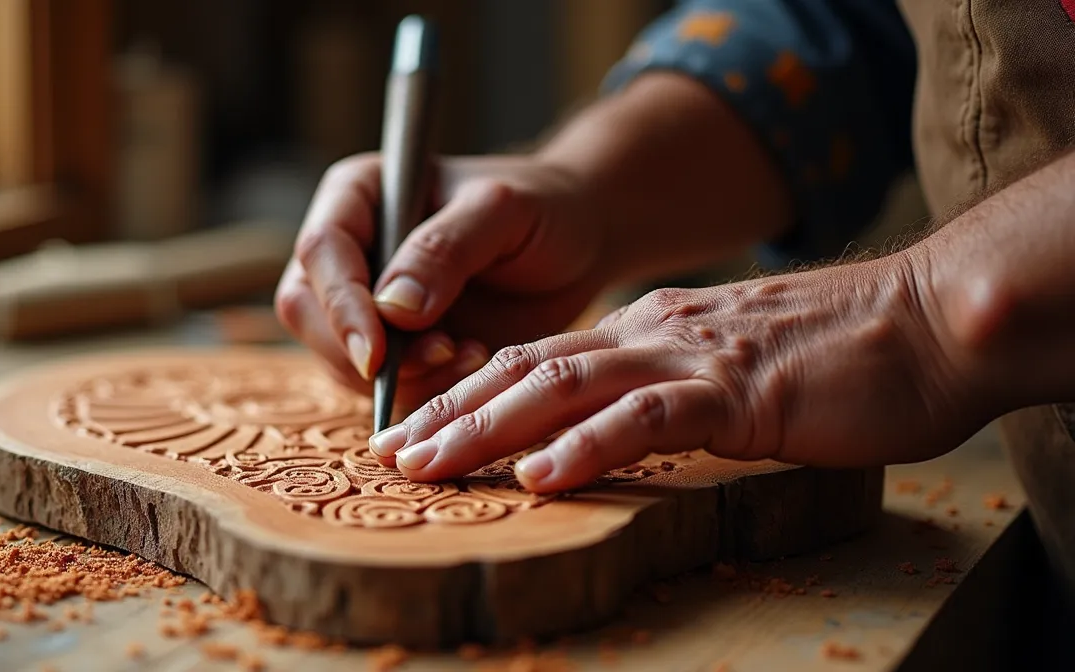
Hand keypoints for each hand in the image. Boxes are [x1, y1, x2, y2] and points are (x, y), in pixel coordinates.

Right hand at [275, 153, 611, 413]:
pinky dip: (423, 391)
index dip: (340, 305)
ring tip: (471, 354)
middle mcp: (350, 251)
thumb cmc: (542, 208)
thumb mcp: (501, 211)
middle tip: (440, 356)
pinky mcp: (395, 349)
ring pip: (340, 359)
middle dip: (364, 351)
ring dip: (399, 376)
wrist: (579, 243)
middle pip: (309, 311)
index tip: (376, 353)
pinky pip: (384, 387)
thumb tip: (390, 308)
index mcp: (359, 196)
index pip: (321, 250)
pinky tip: (475, 364)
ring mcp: (366, 305)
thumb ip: (444, 249)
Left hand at [367, 251, 989, 491]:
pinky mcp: (741, 389)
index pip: (535, 359)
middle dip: (453, 412)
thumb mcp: (727, 372)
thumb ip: (667, 391)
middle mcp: (654, 334)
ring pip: (568, 385)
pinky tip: (544, 473)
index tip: (413, 431)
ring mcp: (694, 357)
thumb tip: (612, 429)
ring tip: (433, 463)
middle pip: (529, 369)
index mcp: (648, 332)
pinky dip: (591, 444)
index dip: (467, 395)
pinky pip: (651, 416)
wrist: (925, 325)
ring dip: (492, 426)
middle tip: (392, 454)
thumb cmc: (833, 360)